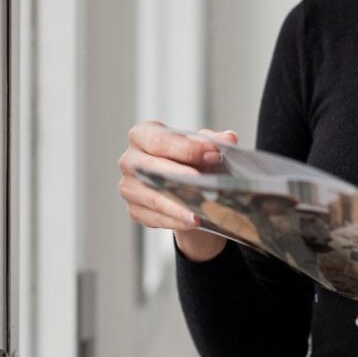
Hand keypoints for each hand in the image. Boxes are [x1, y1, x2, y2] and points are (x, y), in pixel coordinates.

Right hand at [117, 121, 237, 261]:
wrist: (187, 188)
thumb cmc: (190, 161)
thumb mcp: (203, 146)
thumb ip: (214, 141)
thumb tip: (228, 138)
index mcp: (143, 135)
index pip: (159, 140)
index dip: (187, 148)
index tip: (213, 155)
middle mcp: (130, 160)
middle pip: (151, 169)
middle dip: (181, 177)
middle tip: (206, 186)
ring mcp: (129, 187)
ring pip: (152, 198)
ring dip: (178, 206)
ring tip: (200, 212)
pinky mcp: (134, 210)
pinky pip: (153, 218)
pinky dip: (174, 221)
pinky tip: (192, 222)